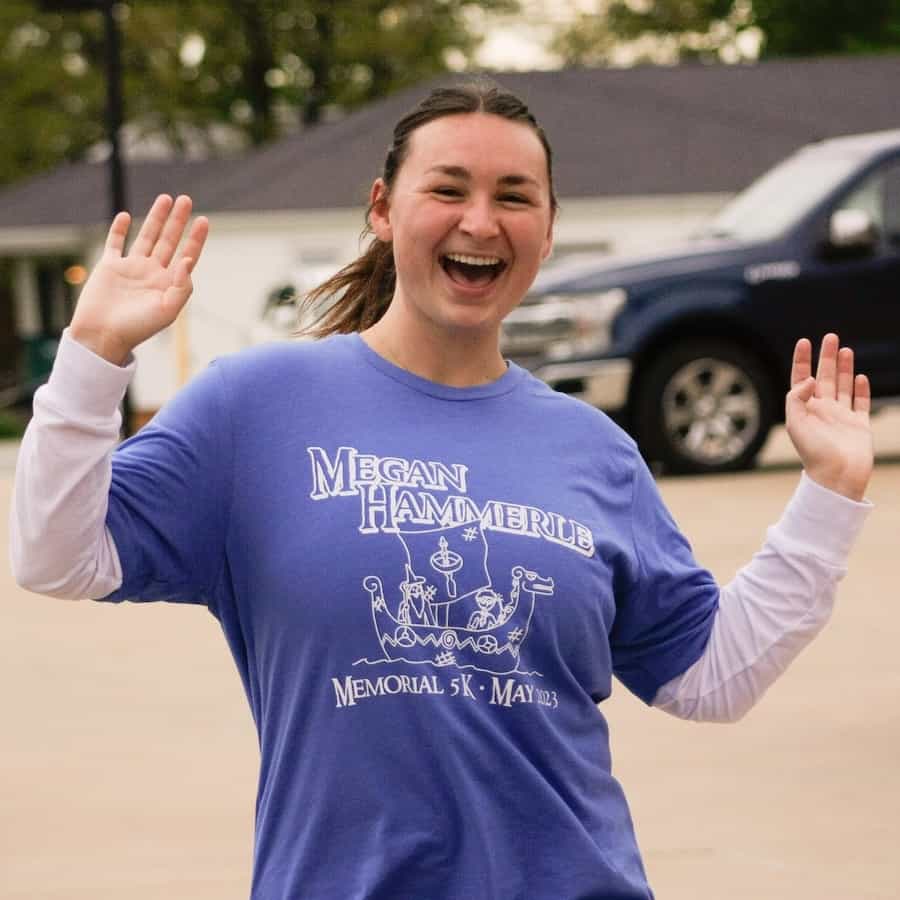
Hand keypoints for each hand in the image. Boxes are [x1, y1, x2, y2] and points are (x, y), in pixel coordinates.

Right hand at [69, 194, 208, 364]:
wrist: (103, 336)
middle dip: (178, 221)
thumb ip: (182, 287)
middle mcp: (152, 273)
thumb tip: (188, 260)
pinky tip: (126, 216)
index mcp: (168, 284)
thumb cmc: (138, 328)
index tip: (204, 220)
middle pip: (168, 241)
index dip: (195, 239)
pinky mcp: (109, 267)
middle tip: (186, 199)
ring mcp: (131, 268)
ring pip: (146, 237)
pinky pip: (115, 244)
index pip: (186, 256)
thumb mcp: (168, 311)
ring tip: (166, 198)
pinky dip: (119, 229)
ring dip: (156, 218)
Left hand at [786, 334, 872, 500]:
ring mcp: (842, 417)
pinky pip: (861, 403)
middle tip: (831, 336)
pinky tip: (861, 377)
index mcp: (805, 409)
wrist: (837, 476)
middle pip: (824, 377)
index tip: (804, 341)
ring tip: (845, 349)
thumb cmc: (813, 453)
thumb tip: (807, 380)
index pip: (801, 379)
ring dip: (844, 368)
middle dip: (826, 357)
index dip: (802, 360)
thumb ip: (796, 398)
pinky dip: (861, 390)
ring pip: (843, 386)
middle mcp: (822, 410)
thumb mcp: (795, 424)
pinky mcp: (859, 425)